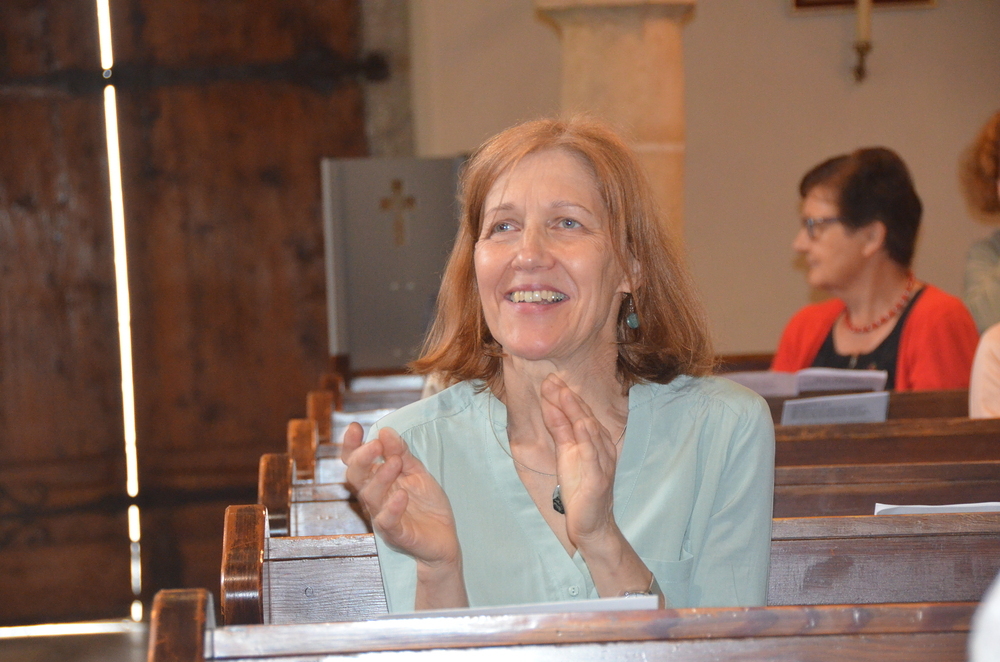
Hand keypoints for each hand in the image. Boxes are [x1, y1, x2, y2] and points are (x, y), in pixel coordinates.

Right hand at [342, 423, 460, 567]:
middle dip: (362, 459)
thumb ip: (402, 454)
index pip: (356, 462)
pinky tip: (401, 495)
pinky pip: (387, 521)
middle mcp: (375, 497)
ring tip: (395, 463)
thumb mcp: (417, 472)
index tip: (355, 428)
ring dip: (381, 477)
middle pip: (355, 477)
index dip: (352, 446)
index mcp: (377, 480)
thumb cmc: (426, 505)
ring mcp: (383, 516)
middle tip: (376, 445)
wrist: (444, 538)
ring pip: (370, 496)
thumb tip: (385, 432)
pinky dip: (392, 507)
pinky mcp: (396, 533)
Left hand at [539, 375, 620, 547]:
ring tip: (561, 393)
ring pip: (589, 430)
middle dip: (567, 397)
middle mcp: (601, 447)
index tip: (550, 379)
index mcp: (595, 441)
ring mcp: (602, 462)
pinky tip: (579, 423)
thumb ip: (560, 430)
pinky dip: (586, 437)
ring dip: (574, 410)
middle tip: (551, 379)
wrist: (591, 525)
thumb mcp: (565, 454)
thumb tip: (550, 405)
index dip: (565, 396)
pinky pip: (592, 454)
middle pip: (584, 416)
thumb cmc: (579, 489)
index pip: (580, 412)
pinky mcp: (598, 478)